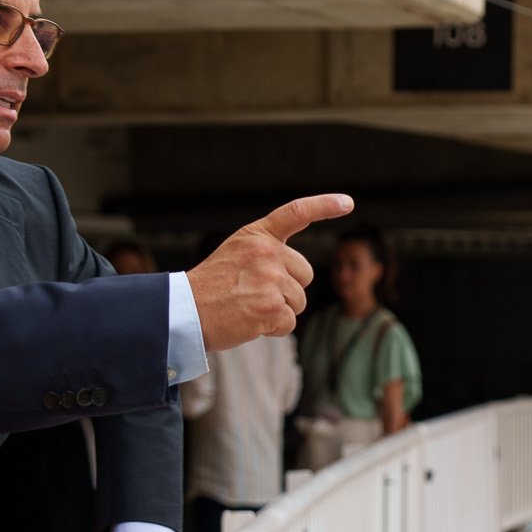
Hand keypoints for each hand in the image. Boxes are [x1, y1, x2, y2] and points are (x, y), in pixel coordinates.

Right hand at [189, 194, 351, 350]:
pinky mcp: (272, 307)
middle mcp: (267, 252)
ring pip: (298, 302)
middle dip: (288, 289)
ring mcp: (271, 279)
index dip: (324, 205)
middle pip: (305, 275)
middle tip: (253, 294)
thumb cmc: (210, 287)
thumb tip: (298, 274)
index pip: (296, 212)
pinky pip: (289, 323)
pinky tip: (249, 322)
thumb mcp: (236, 254)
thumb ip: (266, 254)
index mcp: (257, 236)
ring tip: (247, 307)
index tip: (347, 202)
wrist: (184, 311)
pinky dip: (273, 328)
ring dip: (279, 311)